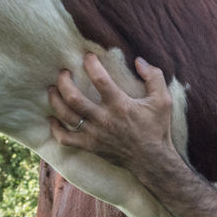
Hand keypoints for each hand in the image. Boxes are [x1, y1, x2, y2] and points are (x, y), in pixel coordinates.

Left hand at [48, 53, 177, 172]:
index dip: (91, 65)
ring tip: (52, 89)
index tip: (87, 56)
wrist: (152, 160)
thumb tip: (139, 61)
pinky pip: (66, 138)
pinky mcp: (90, 146)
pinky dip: (56, 129)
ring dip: (55, 100)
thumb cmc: (157, 129)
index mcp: (120, 105)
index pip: (100, 80)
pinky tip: (53, 119)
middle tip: (63, 72)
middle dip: (64, 82)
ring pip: (66, 115)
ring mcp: (94, 134)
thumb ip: (154, 77)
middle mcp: (104, 119)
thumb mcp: (163, 100)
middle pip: (74, 98)